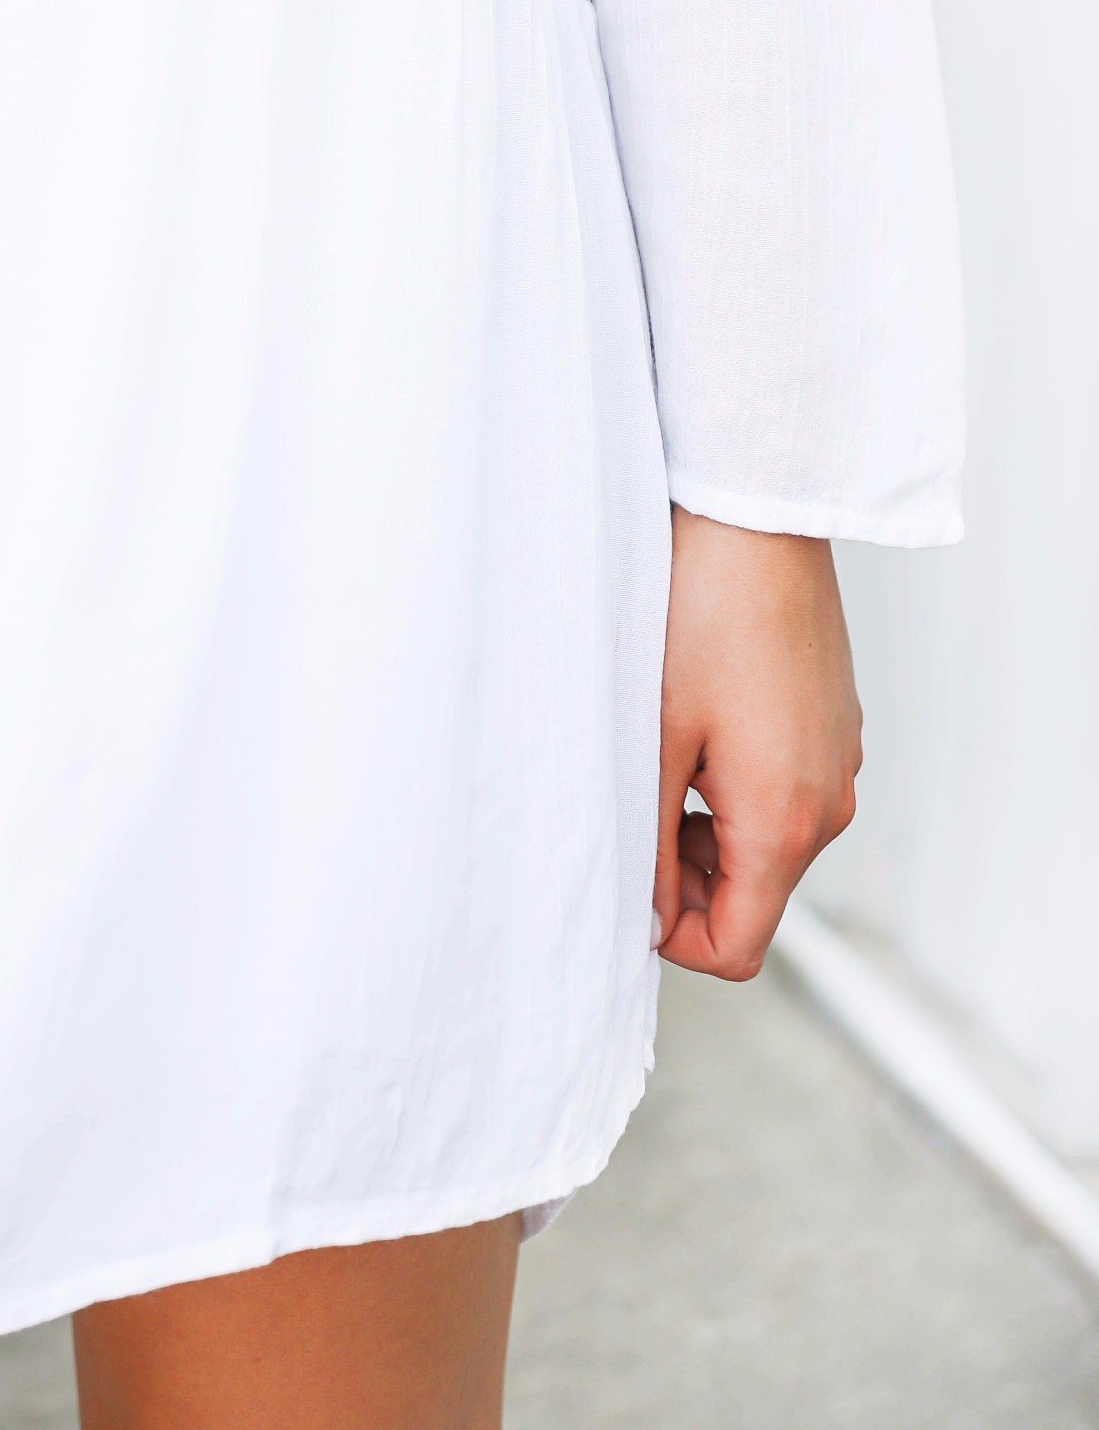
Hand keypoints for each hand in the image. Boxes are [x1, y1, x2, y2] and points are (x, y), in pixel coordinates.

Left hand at [655, 504, 860, 979]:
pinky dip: (741, 787)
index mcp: (785, 824)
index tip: (629, 883)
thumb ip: (651, 843)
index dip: (674, 937)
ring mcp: (841, 764)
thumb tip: (647, 917)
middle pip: (756, 897)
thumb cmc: (698, 618)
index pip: (737, 949)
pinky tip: (702, 723)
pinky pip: (790, 792)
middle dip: (688, 879)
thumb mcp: (656, 741)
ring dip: (711, 829)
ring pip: (770, 844)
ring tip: (663, 757)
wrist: (755, 523)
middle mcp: (830, 806)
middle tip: (636, 810)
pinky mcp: (837, 728)